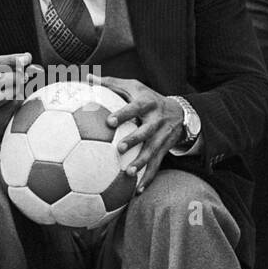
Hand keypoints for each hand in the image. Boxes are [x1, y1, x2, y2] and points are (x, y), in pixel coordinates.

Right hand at [0, 52, 32, 142]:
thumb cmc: (3, 90)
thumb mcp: (8, 76)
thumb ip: (18, 67)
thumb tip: (30, 60)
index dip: (10, 60)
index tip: (27, 59)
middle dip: (15, 75)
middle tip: (26, 76)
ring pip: (2, 94)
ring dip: (16, 89)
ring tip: (20, 88)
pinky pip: (10, 105)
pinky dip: (17, 100)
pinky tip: (16, 100)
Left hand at [89, 75, 183, 191]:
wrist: (179, 112)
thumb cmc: (148, 97)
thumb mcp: (134, 86)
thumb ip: (111, 83)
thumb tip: (87, 77)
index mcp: (147, 103)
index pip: (134, 108)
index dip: (123, 114)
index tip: (109, 121)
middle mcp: (156, 121)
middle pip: (145, 132)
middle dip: (134, 140)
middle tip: (120, 148)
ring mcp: (161, 137)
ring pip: (152, 151)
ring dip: (141, 163)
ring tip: (129, 173)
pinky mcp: (164, 150)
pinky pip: (156, 166)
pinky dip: (148, 179)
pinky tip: (138, 191)